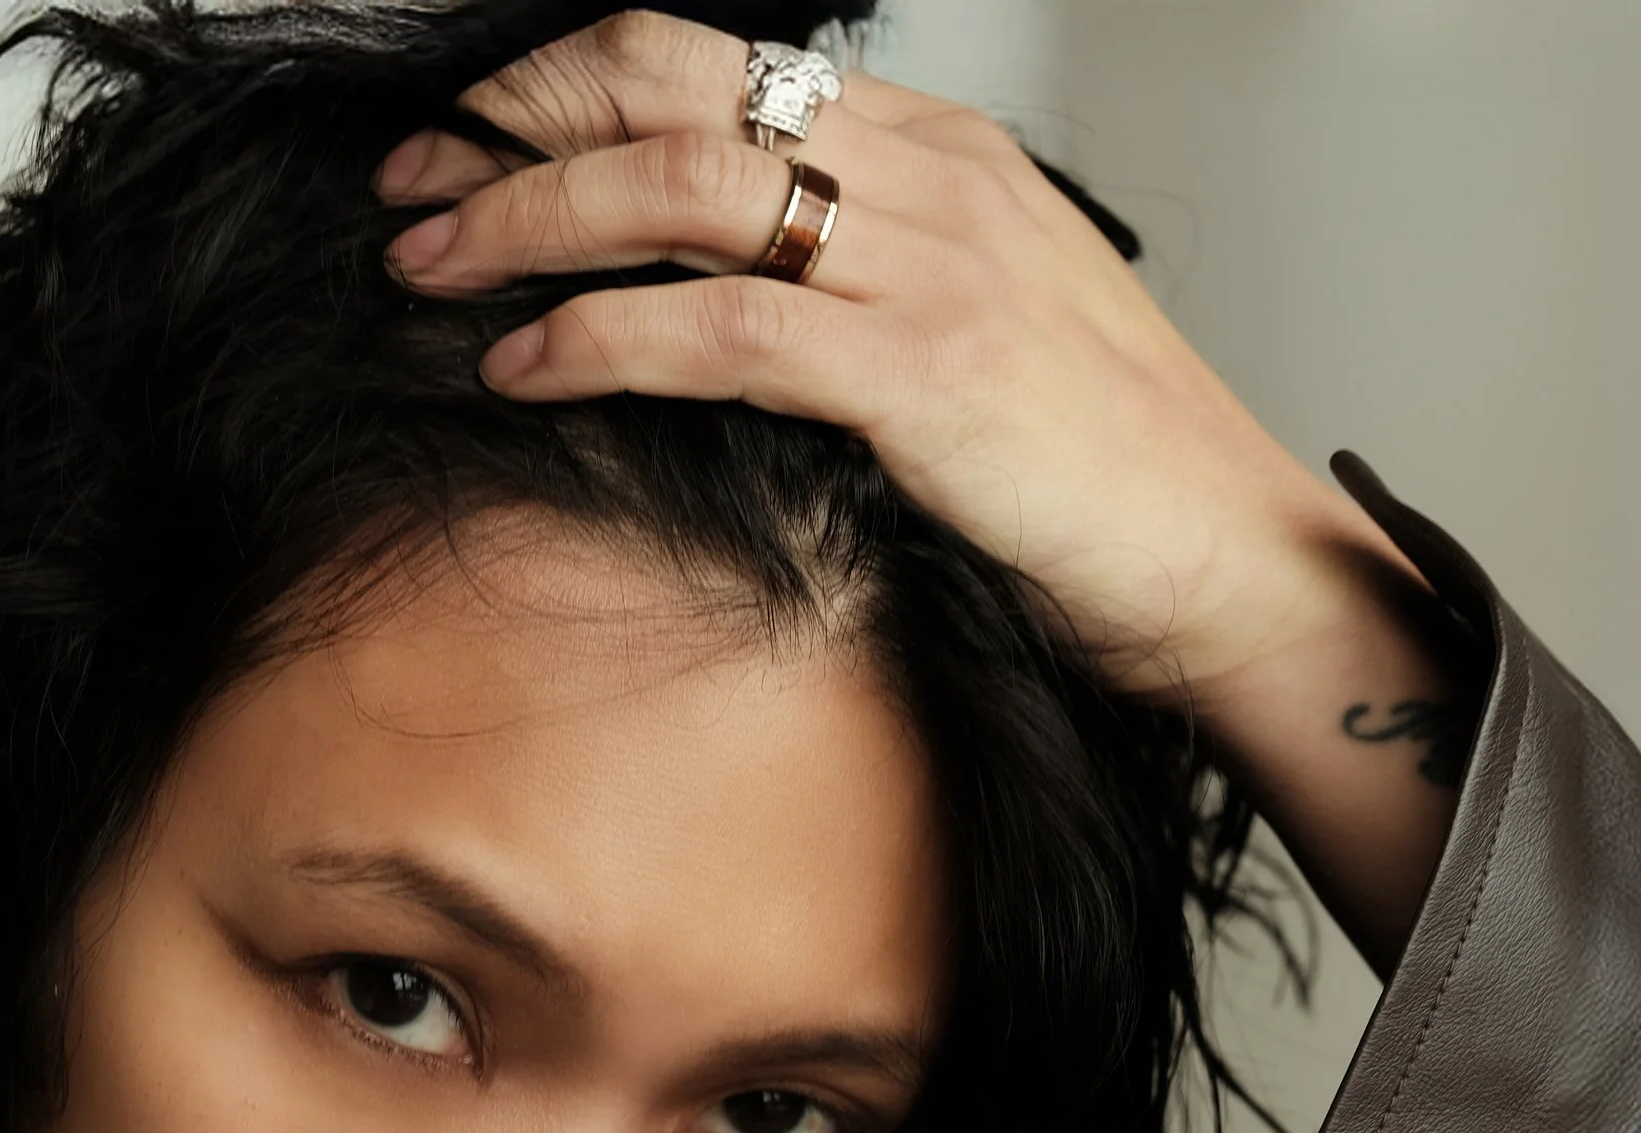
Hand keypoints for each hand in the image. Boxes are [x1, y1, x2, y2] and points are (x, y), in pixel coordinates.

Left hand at [377, 12, 1484, 973]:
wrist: (1229, 560)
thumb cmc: (1109, 479)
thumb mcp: (985, 342)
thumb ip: (869, 295)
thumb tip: (733, 313)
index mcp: (941, 151)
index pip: (717, 64)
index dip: (571, 83)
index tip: (473, 134)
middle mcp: (928, 176)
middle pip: (673, 93)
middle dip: (517, 131)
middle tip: (410, 186)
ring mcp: (926, 264)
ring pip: (675, 194)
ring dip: (527, 227)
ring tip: (431, 271)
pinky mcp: (919, 372)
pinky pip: (718, 330)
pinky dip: (598, 343)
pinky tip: (522, 369)